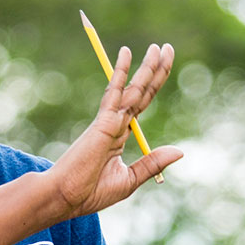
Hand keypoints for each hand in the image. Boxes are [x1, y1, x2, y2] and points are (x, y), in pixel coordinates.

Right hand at [44, 43, 181, 220]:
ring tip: (158, 48)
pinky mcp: (102, 122)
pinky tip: (126, 53)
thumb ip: (152, 162)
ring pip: (134, 89)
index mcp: (120, 134)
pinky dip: (121, 72)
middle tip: (166, 47)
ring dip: (147, 68)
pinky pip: (115, 93)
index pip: (143, 102)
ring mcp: (109, 121)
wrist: (65, 198)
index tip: (164, 64)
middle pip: (141, 91)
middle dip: (156, 69)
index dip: (155, 82)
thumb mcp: (130, 179)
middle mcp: (115, 123)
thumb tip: (180, 150)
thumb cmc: (90, 193)